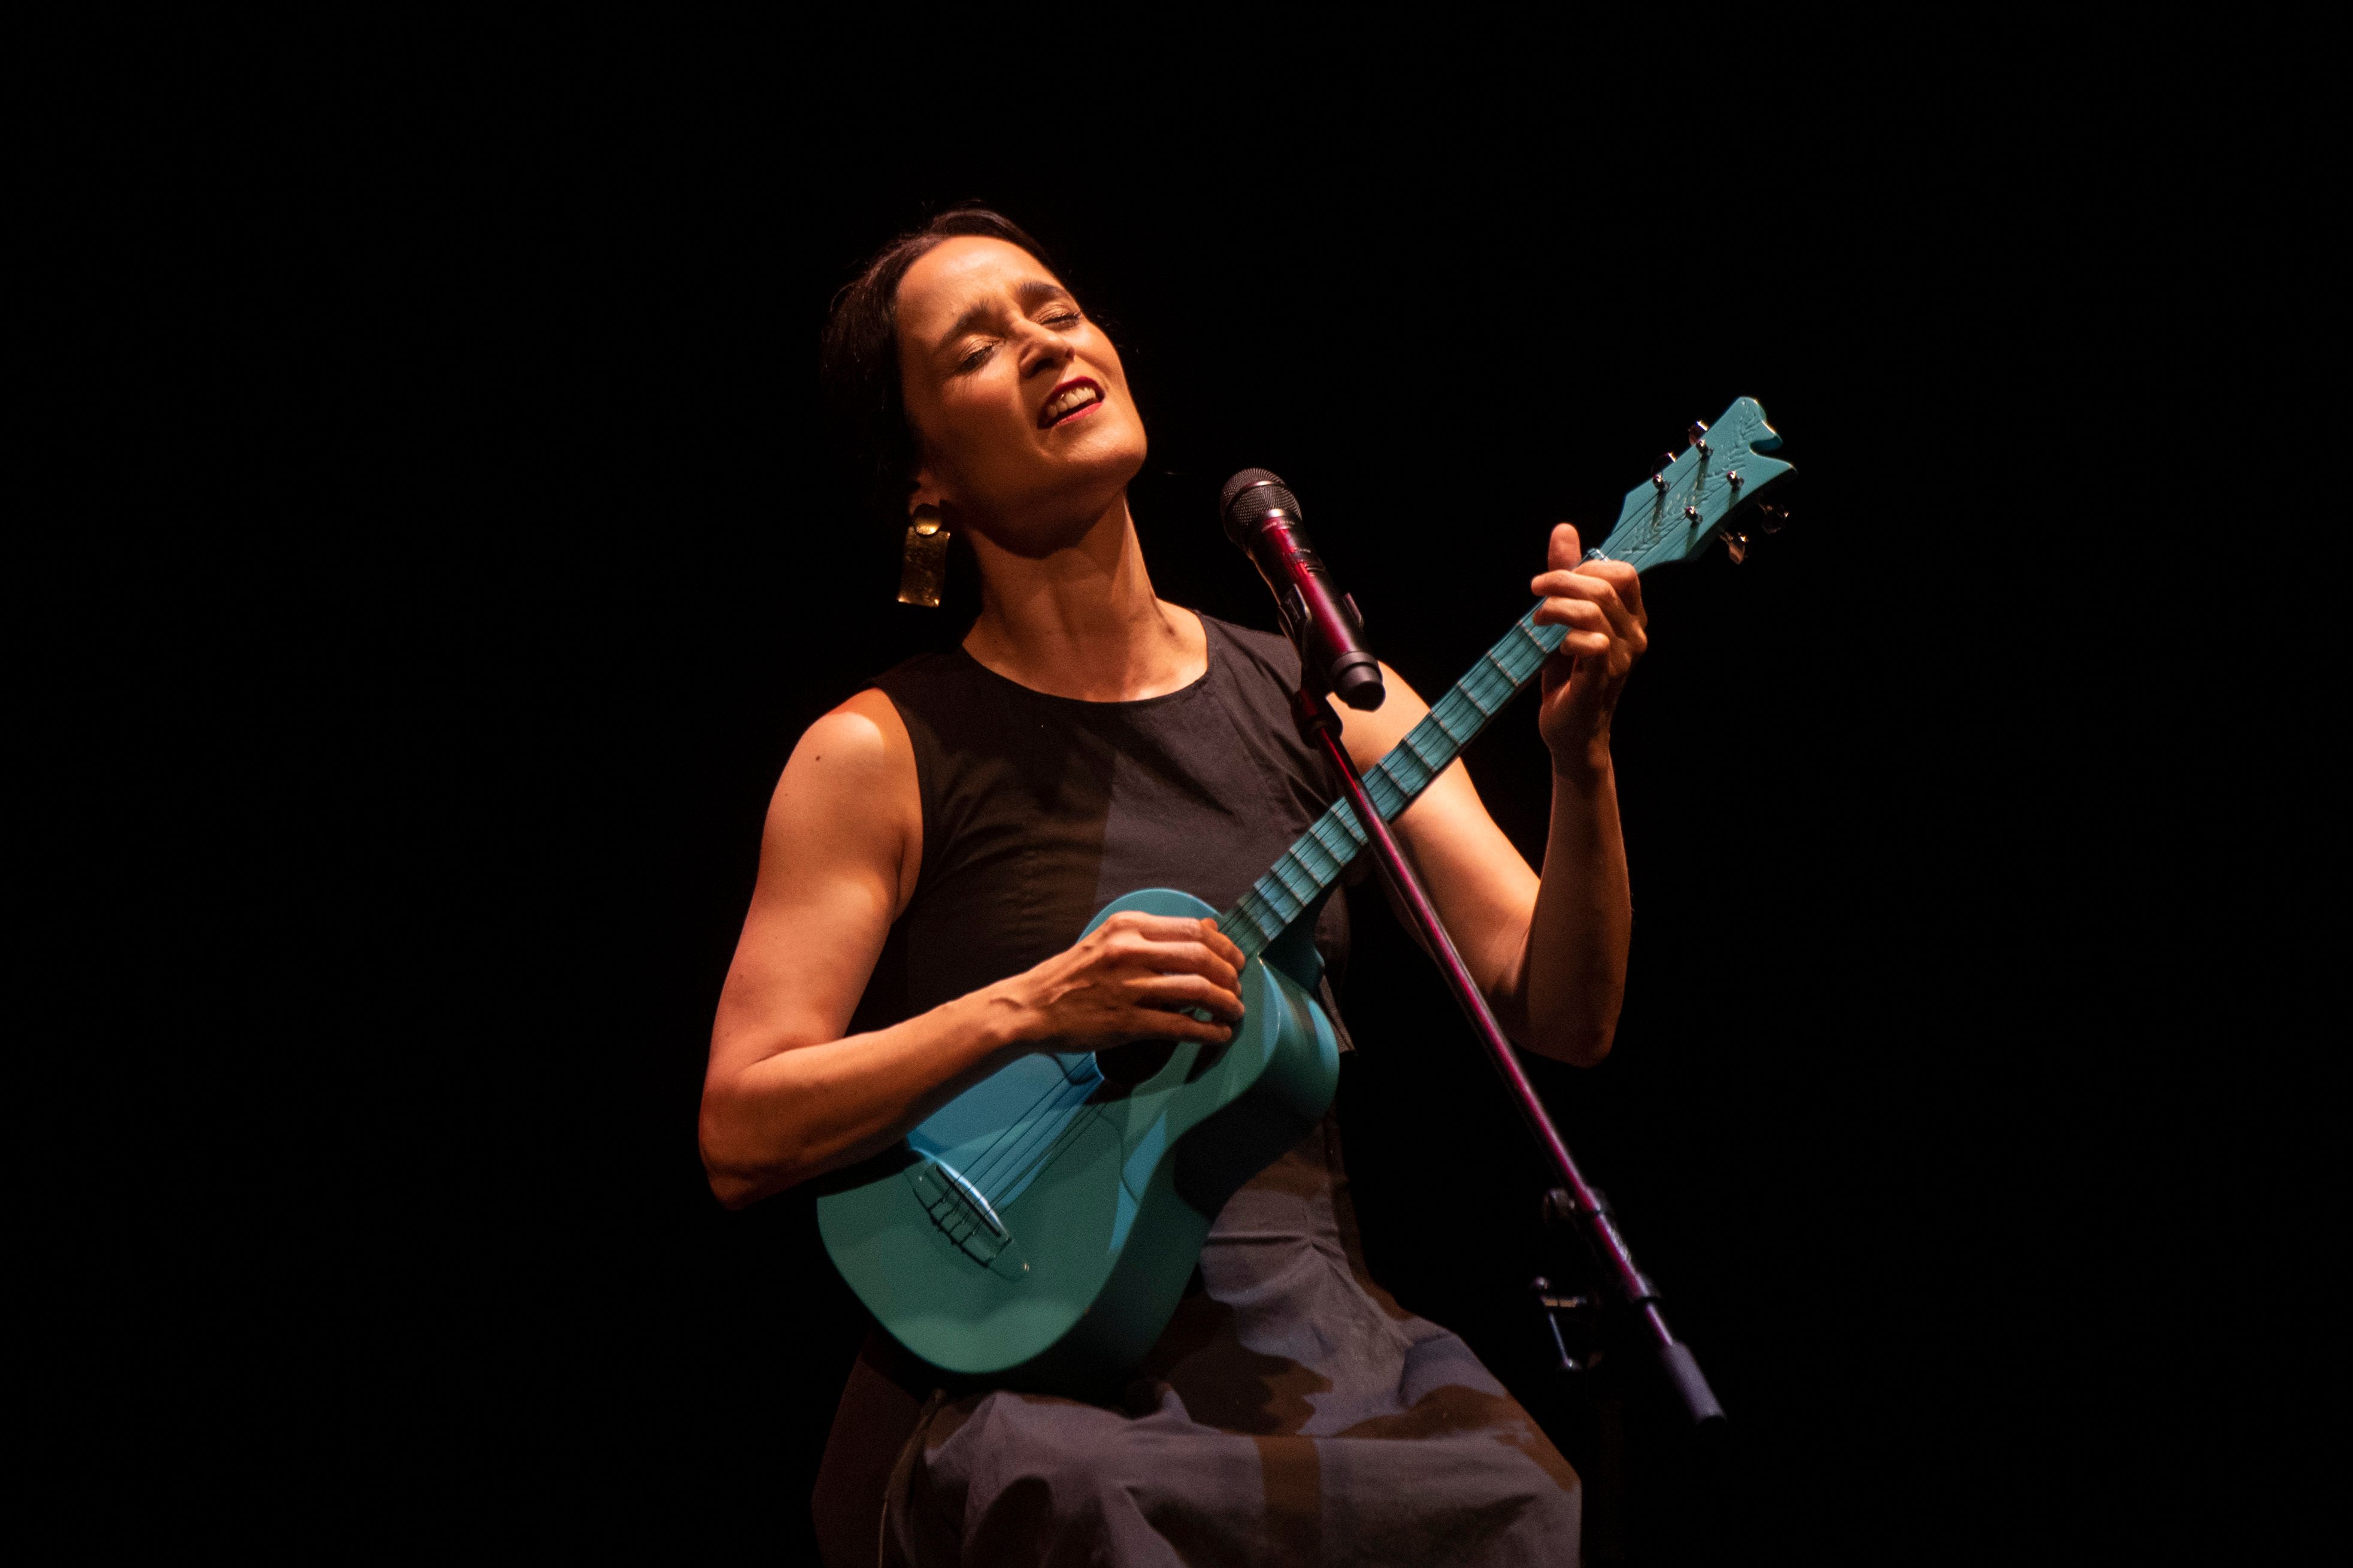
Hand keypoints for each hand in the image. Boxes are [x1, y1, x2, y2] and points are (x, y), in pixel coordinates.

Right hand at [1001, 913, 1245, 1051]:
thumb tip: (1210, 929)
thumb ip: (1157, 935)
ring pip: (1198, 991)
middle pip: (1202, 958)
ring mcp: (1129, 988)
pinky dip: (1207, 1031)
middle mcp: (1130, 952)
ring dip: (1226, 1004)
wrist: (1031, 1007)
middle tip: (1238, 988)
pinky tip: (1218, 1034)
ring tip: (1235, 1012)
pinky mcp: (1126, 1022)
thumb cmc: (1072, 975)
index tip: (1235, 960)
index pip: (1194, 930)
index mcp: (1128, 927)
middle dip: (1230, 976)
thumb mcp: (1111, 940)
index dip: (1225, 947)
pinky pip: (1180, 1026)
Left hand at [1531, 522, 1646, 778]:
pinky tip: (1554, 647)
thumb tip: (1564, 529)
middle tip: (1535, 590)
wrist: (1568, 729)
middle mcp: (1634, 635)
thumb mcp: (1564, 617)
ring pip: (1595, 611)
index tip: (1553, 578)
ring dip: (1557, 607)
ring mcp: (1622, 658)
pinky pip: (1592, 643)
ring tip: (1537, 619)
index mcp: (1631, 617)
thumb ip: (1567, 574)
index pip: (1623, 573)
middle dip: (1563, 580)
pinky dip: (1567, 637)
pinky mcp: (1602, 679)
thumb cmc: (1566, 674)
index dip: (1586, 566)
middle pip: (1606, 587)